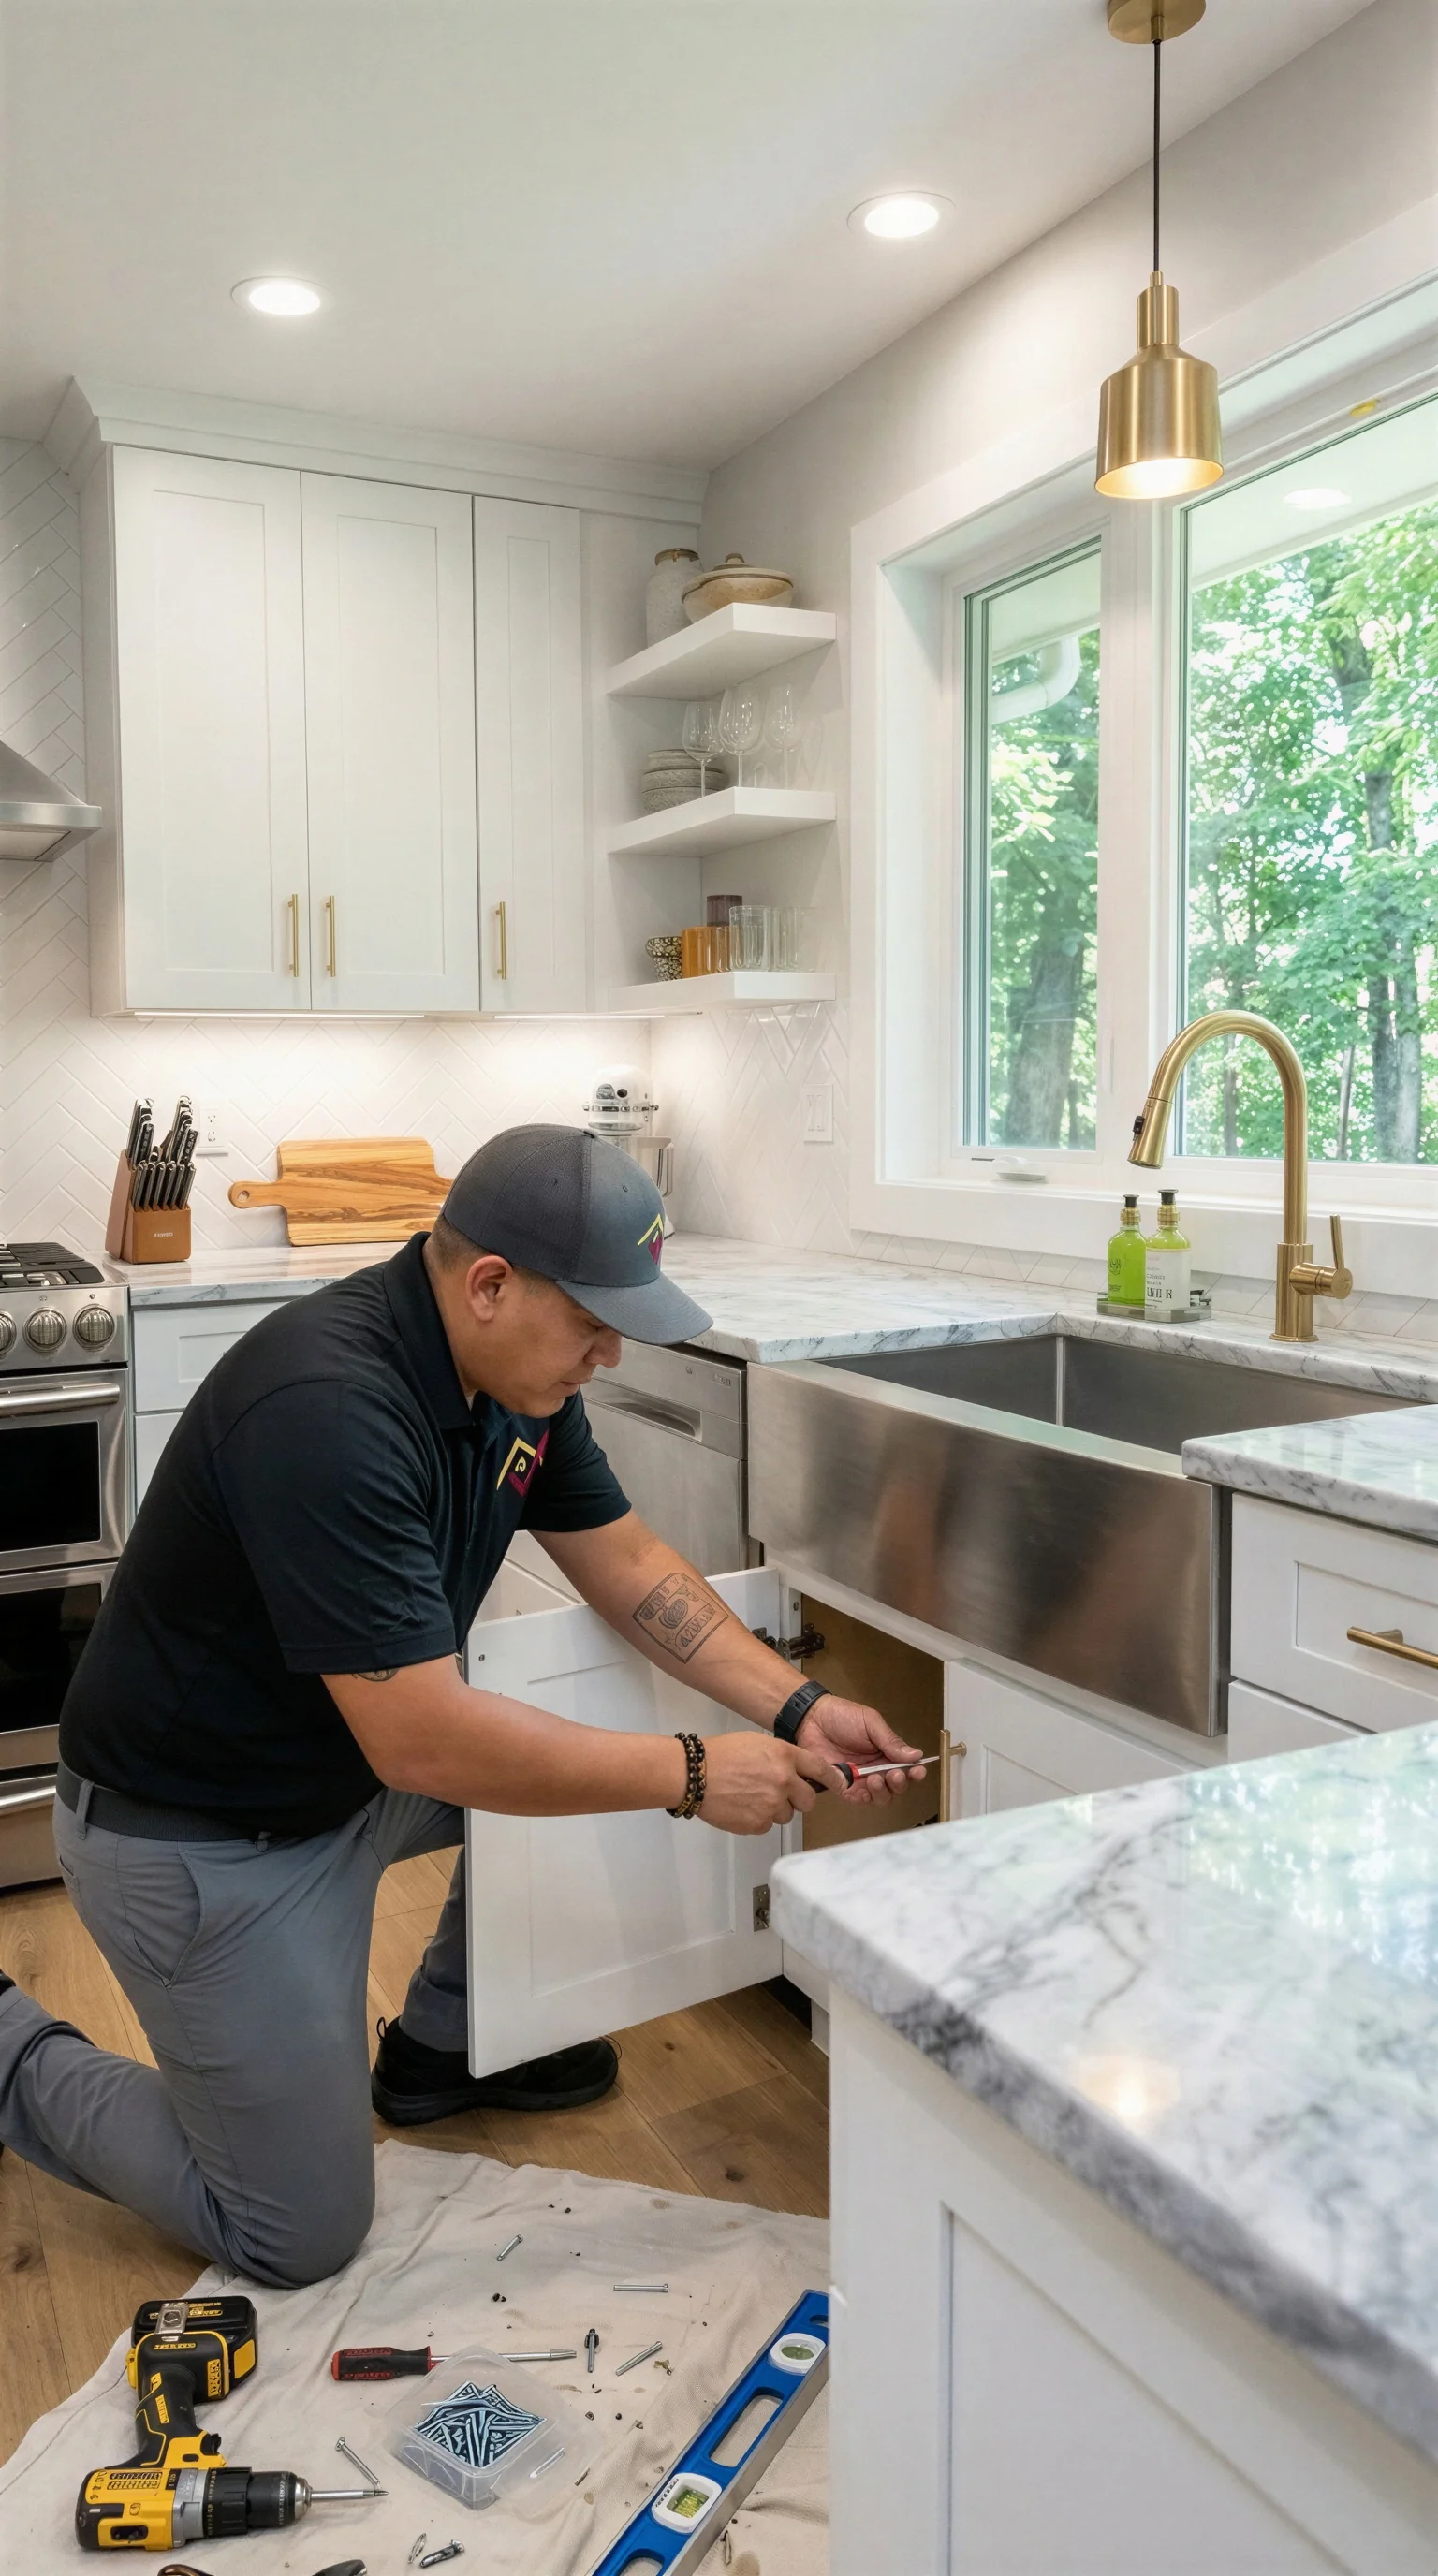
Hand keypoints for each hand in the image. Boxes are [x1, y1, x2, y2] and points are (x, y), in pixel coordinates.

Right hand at [698, 1730, 843, 1834]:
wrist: (695, 1774)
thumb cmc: (720, 1755)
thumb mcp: (757, 1743)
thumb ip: (782, 1757)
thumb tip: (796, 1772)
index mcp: (785, 1756)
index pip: (820, 1770)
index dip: (833, 1779)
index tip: (840, 1784)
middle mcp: (783, 1780)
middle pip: (808, 1800)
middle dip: (798, 1799)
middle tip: (781, 1794)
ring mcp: (772, 1804)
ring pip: (786, 1814)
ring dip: (775, 1809)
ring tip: (751, 1797)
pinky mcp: (759, 1823)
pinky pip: (767, 1825)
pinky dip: (757, 1819)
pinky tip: (742, 1806)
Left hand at [797, 1697, 927, 1805]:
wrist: (812, 1718)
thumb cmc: (843, 1716)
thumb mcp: (871, 1723)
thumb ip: (891, 1741)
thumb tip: (916, 1756)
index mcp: (886, 1753)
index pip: (906, 1768)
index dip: (914, 1773)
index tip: (918, 1772)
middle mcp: (876, 1769)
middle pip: (895, 1787)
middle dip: (898, 1784)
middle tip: (894, 1774)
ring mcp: (859, 1779)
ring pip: (879, 1797)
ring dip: (882, 1792)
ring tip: (876, 1779)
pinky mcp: (842, 1785)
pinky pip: (857, 1799)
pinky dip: (863, 1798)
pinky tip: (864, 1789)